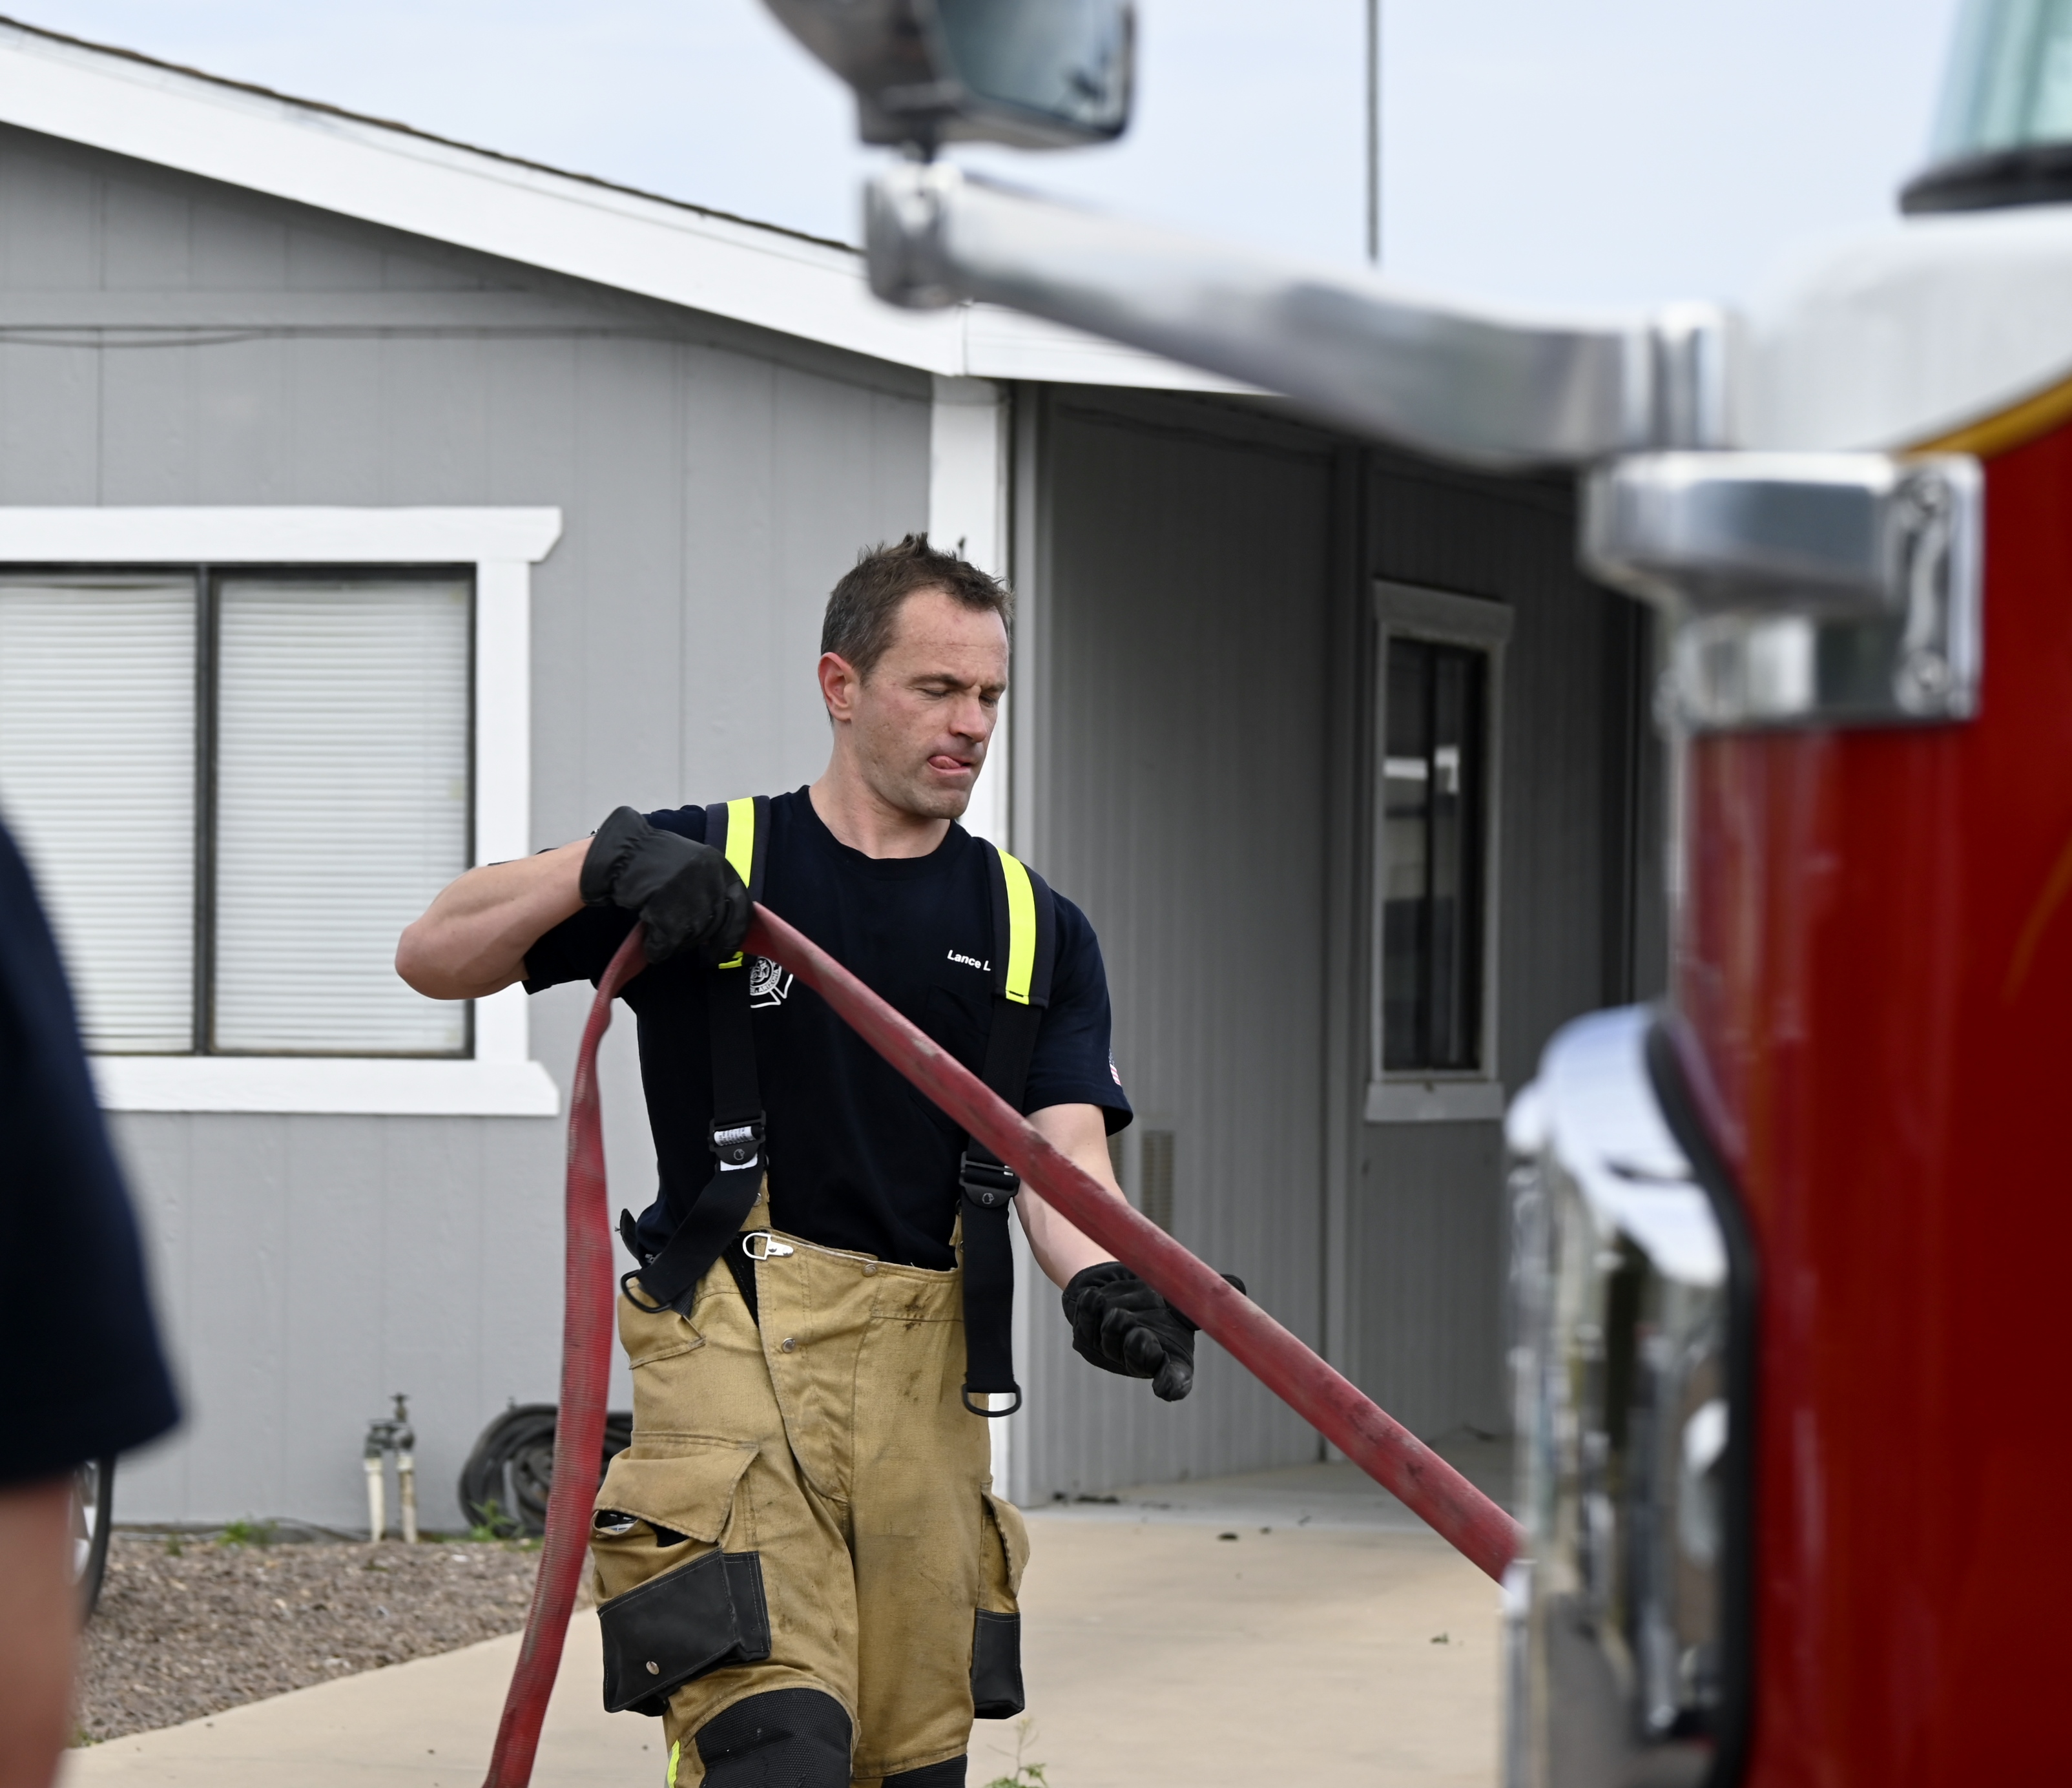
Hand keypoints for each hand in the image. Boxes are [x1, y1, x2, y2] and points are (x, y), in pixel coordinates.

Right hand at [581, 807, 750, 964]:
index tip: (728, 950)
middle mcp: (710, 877)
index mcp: (721, 867)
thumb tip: (723, 930)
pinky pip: (669, 941)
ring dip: (678, 942)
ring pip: (693, 934)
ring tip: (663, 933)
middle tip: (689, 945)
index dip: (736, 934)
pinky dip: (658, 948)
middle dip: (702, 940)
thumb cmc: (658, 862)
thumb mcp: (697, 868)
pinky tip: (651, 944)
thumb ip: (713, 892)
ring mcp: (689, 891)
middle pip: (716, 925)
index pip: (742, 908)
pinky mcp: (665, 905)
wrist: (623, 851)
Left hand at [1060, 1263, 1245, 1402]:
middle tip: (1139, 1333)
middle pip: (1138, 1359)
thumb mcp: (1182, 1300)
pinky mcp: (1085, 1336)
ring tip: (1118, 1309)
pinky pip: (1086, 1320)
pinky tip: (1093, 1297)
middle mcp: (1139, 1359)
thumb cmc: (1157, 1300)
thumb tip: (1240, 1287)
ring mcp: (1110, 1350)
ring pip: (1110, 1336)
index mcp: (1169, 1357)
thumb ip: (1206, 1298)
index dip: (1172, 1384)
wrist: (1118, 1284)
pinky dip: (1090, 1307)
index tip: (1168, 1388)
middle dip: (1138, 1346)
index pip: (1174, 1379)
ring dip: (1115, 1320)